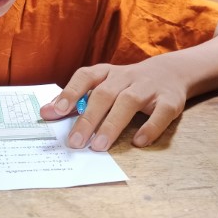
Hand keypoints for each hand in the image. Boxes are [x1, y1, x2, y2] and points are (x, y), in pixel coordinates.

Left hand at [39, 59, 186, 150]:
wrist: (171, 72)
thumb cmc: (127, 85)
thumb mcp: (103, 85)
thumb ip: (76, 99)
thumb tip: (45, 113)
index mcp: (106, 72)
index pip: (85, 77)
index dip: (69, 93)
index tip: (54, 112)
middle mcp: (126, 77)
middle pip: (104, 94)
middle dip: (88, 118)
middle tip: (75, 142)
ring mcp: (149, 87)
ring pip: (129, 102)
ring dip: (112, 124)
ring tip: (99, 146)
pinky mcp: (170, 100)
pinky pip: (161, 113)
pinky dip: (150, 127)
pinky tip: (138, 142)